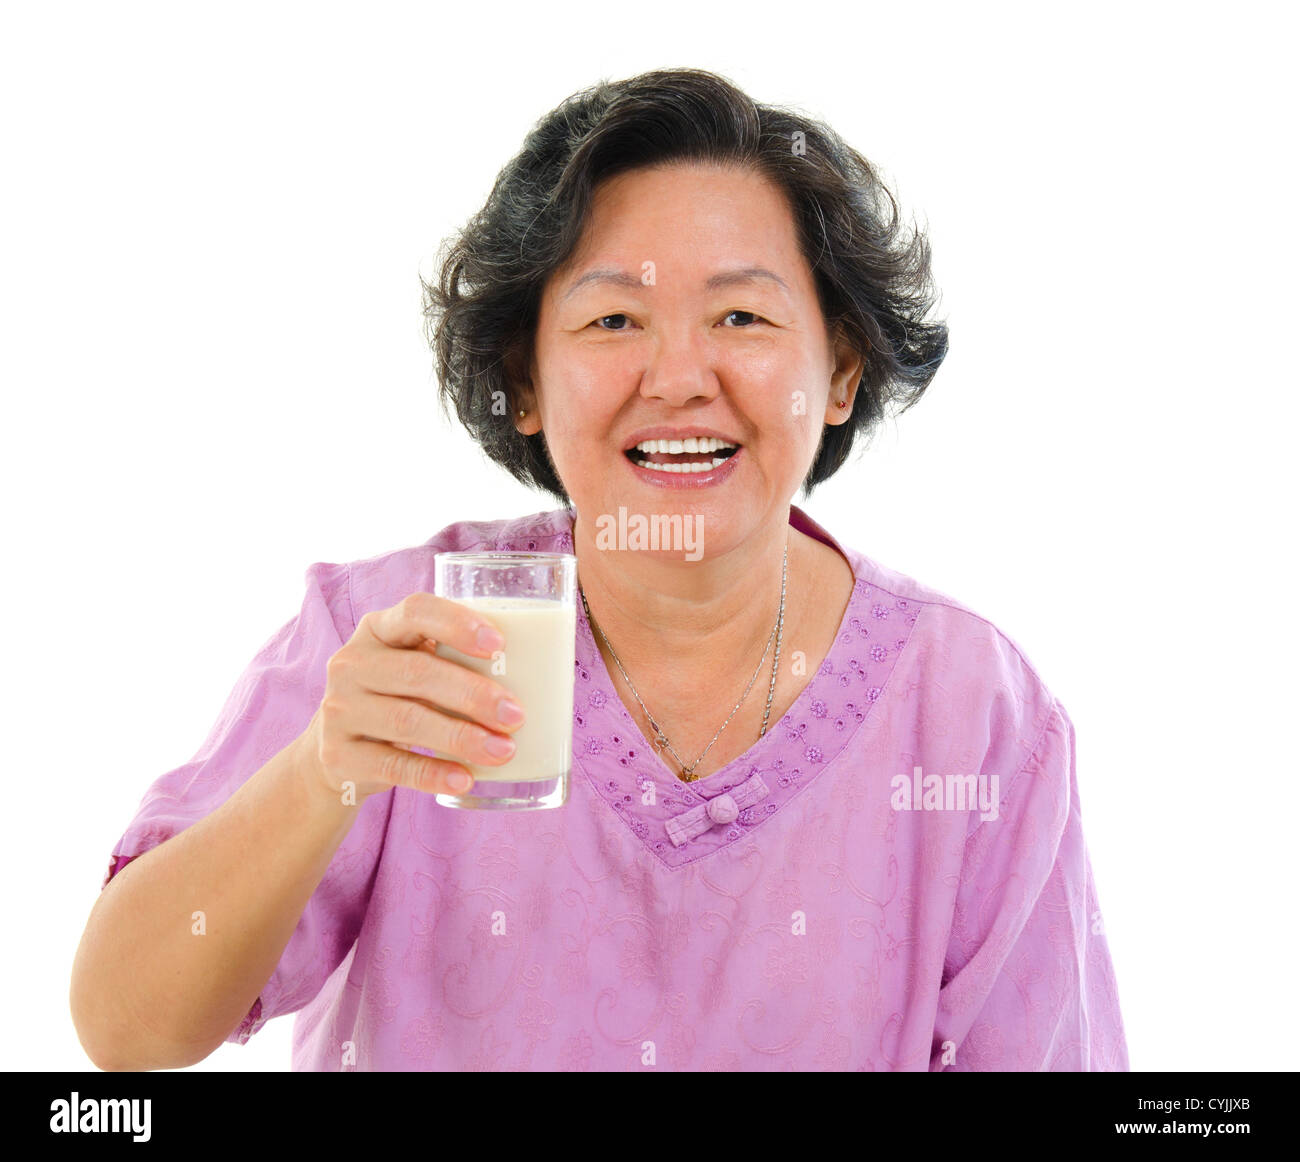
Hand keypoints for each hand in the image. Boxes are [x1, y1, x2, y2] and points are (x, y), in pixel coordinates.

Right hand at [296, 592, 524, 800]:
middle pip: (418, 672)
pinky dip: (433, 773)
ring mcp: (339, 709)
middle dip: (473, 694)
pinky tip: (465, 778)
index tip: (499, 644)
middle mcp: (351, 663)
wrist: (336, 755)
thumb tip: (537, 678)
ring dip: (462, 737)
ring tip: (504, 751)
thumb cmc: (399, 699)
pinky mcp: (337, 756)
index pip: (415, 611)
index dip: (457, 623)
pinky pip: (392, 765)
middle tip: (516, 716)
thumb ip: (454, 662)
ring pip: (407, 720)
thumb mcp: (414, 668)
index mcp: (378, 629)